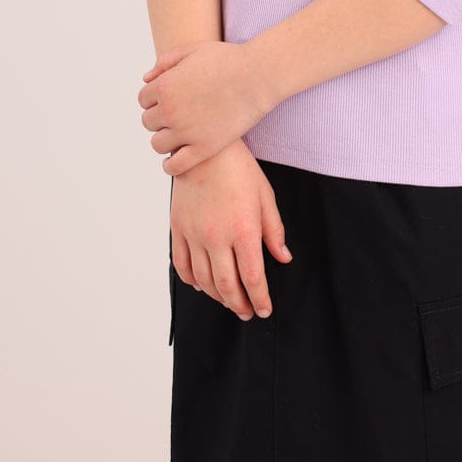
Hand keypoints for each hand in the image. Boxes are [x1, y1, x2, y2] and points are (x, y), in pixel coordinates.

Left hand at [138, 39, 269, 174]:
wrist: (258, 75)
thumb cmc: (228, 60)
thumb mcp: (193, 50)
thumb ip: (166, 62)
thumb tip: (146, 79)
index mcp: (165, 86)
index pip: (143, 99)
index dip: (155, 98)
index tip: (168, 99)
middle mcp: (170, 110)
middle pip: (148, 121)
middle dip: (159, 118)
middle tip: (177, 115)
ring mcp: (186, 131)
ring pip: (158, 144)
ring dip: (164, 139)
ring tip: (179, 134)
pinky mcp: (204, 148)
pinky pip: (175, 166)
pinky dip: (171, 166)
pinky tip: (177, 158)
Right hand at [170, 142, 292, 320]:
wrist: (204, 148)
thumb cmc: (238, 169)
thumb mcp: (265, 196)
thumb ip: (274, 231)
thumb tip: (283, 258)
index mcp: (243, 229)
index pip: (253, 277)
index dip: (260, 299)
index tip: (265, 309)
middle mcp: (216, 237)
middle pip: (227, 286)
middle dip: (239, 305)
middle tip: (248, 313)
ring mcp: (194, 234)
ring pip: (204, 281)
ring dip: (218, 297)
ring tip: (229, 301)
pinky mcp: (178, 229)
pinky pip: (182, 265)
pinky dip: (192, 281)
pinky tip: (202, 284)